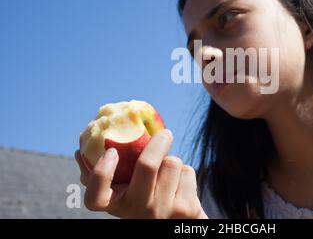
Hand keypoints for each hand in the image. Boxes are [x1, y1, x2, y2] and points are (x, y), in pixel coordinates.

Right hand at [74, 129, 207, 218]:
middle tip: (164, 133)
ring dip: (172, 161)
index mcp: (117, 206)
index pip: (95, 198)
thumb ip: (106, 177)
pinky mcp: (187, 209)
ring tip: (168, 175)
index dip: (101, 173)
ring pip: (172, 163)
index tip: (111, 152)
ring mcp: (165, 211)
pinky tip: (180, 186)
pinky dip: (185, 173)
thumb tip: (79, 151)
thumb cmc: (146, 202)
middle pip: (147, 165)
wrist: (177, 225)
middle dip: (158, 142)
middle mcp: (139, 212)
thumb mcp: (125, 194)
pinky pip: (187, 172)